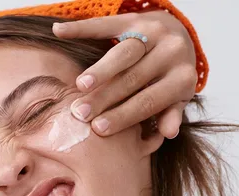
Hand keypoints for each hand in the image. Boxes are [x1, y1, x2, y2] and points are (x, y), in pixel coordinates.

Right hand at [52, 11, 197, 138]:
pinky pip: (106, 24)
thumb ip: (172, 113)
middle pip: (133, 78)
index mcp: (182, 77)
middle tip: (81, 113)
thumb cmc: (171, 75)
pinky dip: (80, 29)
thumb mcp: (177, 97)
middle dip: (105, 97)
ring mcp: (153, 31)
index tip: (98, 129)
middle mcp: (172, 51)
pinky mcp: (134, 17)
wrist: (179, 36)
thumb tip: (168, 133)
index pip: (149, 101)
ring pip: (123, 53)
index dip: (123, 116)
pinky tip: (59, 32)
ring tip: (80, 86)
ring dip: (100, 69)